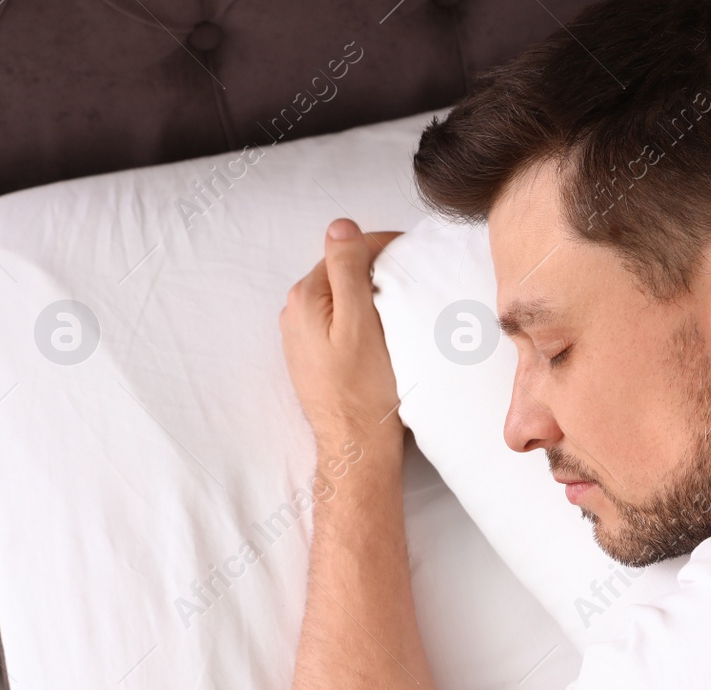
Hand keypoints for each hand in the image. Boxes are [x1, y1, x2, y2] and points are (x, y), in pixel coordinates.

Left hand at [280, 219, 404, 447]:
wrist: (355, 443)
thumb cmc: (364, 389)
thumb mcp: (359, 321)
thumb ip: (347, 270)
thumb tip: (340, 225)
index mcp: (306, 296)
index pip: (346, 250)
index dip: (383, 248)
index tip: (415, 255)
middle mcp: (295, 312)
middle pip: (341, 273)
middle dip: (374, 272)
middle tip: (411, 284)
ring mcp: (301, 335)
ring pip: (340, 298)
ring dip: (367, 297)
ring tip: (398, 310)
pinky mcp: (313, 355)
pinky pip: (337, 322)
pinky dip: (359, 319)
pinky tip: (379, 335)